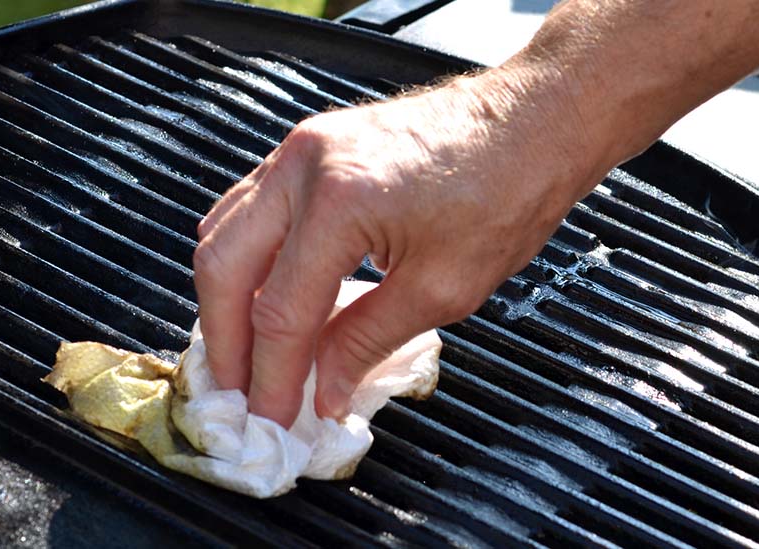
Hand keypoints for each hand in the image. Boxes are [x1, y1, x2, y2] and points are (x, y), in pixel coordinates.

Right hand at [192, 65, 618, 426]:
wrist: (534, 121)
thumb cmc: (507, 190)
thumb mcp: (444, 287)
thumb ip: (367, 341)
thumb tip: (322, 390)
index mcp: (339, 202)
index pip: (281, 311)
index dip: (271, 376)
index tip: (271, 419)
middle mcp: (306, 166)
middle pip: (224, 266)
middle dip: (225, 340)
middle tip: (237, 394)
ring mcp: (302, 148)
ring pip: (225, 232)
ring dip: (227, 299)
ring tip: (244, 355)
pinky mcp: (311, 145)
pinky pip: (250, 208)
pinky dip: (247, 258)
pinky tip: (260, 295)